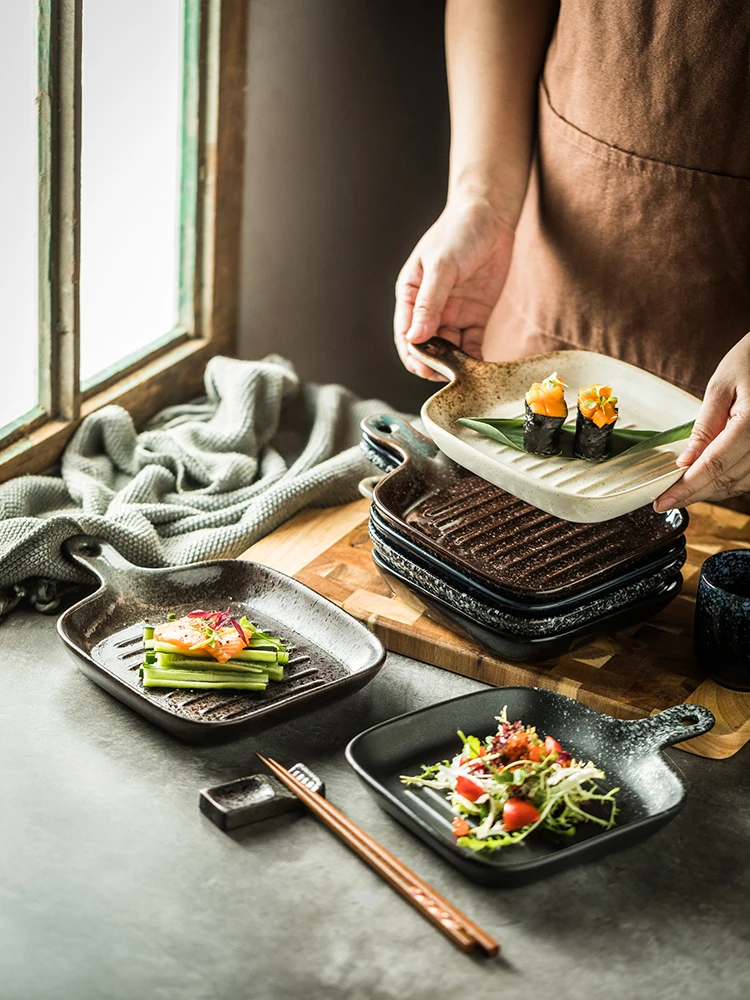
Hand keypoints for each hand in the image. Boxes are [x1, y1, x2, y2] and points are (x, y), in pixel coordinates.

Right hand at [393, 196, 514, 378]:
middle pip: (426, 346)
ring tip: (466, 374)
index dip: (413, 354)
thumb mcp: (441, 266)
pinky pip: (472, 344)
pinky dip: (474, 358)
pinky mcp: (474, 317)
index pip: (406, 333)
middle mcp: (428, 309)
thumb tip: (414, 337)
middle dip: (434, 363)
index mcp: (410, 296)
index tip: (424, 369)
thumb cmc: (458, 233)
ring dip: (455, 363)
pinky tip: (480, 368)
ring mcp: (452, 314)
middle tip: (448, 375)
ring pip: (448, 349)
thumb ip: (428, 302)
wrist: (491, 216)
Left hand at [654, 333, 749, 510]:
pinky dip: (727, 482)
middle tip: (664, 502)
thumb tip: (685, 462)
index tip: (662, 500)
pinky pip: (749, 476)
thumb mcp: (720, 387)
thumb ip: (705, 426)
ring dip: (710, 491)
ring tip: (680, 494)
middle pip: (727, 479)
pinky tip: (706, 482)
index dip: (687, 488)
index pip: (714, 466)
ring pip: (740, 484)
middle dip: (693, 494)